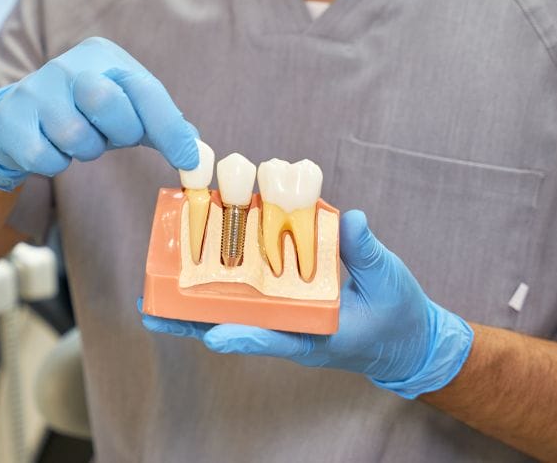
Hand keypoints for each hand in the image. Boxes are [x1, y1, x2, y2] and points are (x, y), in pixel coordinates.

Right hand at [0, 37, 198, 190]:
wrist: (16, 119)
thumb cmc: (82, 113)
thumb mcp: (125, 110)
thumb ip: (162, 125)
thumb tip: (197, 151)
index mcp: (102, 55)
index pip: (143, 87)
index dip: (168, 126)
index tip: (187, 159)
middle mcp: (66, 65)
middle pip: (107, 102)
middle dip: (118, 131)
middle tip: (110, 136)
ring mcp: (35, 90)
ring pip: (76, 136)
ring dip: (85, 150)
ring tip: (76, 139)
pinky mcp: (12, 121)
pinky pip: (47, 157)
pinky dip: (55, 163)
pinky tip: (49, 147)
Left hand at [141, 210, 474, 398]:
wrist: (406, 337)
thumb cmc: (398, 314)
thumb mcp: (388, 281)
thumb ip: (366, 252)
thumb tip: (350, 219)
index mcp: (317, 334)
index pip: (276, 337)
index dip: (245, 337)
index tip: (214, 336)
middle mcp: (292, 328)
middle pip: (235, 327)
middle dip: (193, 322)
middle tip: (151, 312)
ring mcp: (284, 317)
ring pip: (232, 313)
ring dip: (194, 304)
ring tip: (153, 296)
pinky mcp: (283, 304)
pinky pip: (244, 297)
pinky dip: (218, 285)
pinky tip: (190, 269)